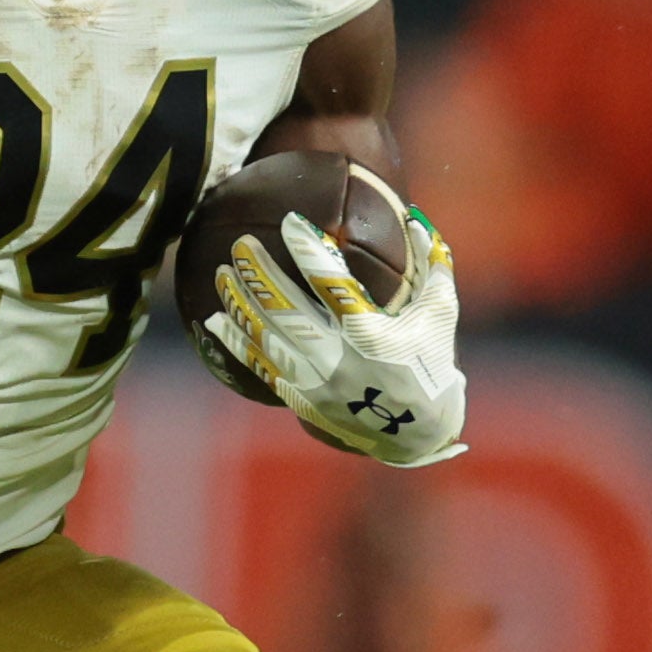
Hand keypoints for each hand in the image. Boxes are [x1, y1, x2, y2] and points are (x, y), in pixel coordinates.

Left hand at [207, 208, 468, 465]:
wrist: (414, 433)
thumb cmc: (431, 362)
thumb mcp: (440, 314)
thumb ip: (432, 267)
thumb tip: (416, 219)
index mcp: (371, 335)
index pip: (333, 285)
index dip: (309, 252)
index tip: (290, 222)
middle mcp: (337, 359)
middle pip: (286, 310)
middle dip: (259, 275)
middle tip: (240, 244)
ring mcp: (314, 381)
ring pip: (264, 337)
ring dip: (238, 303)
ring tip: (220, 272)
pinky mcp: (298, 397)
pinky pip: (258, 365)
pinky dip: (234, 340)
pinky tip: (211, 319)